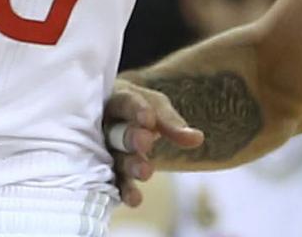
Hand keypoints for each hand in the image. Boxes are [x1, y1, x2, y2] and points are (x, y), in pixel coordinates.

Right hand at [102, 77, 203, 206]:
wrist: (118, 120)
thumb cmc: (140, 108)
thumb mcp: (157, 107)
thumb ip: (172, 124)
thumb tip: (197, 139)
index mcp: (117, 102)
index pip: (126, 103)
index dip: (136, 111)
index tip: (149, 120)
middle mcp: (106, 127)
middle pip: (117, 133)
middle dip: (131, 138)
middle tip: (146, 143)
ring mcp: (104, 151)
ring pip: (116, 159)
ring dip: (131, 166)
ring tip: (146, 172)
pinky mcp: (106, 173)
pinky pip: (115, 182)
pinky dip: (125, 191)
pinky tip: (135, 200)